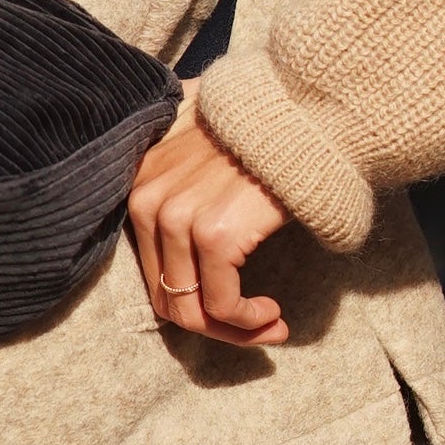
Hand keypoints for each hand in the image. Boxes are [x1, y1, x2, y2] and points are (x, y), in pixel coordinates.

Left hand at [127, 84, 290, 345]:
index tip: (233, 313)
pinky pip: (222, 305)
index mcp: (140, 185)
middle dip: (212, 326)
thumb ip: (183, 194)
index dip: (191, 303)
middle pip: (166, 296)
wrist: (304, 114)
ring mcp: (177, 219)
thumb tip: (185, 258)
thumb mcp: (202, 157)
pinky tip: (273, 313)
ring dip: (236, 330)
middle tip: (257, 328)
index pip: (152, 271)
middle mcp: (147, 201)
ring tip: (271, 324)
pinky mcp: (214, 236)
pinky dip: (248, 321)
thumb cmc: (263, 138)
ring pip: (191, 310)